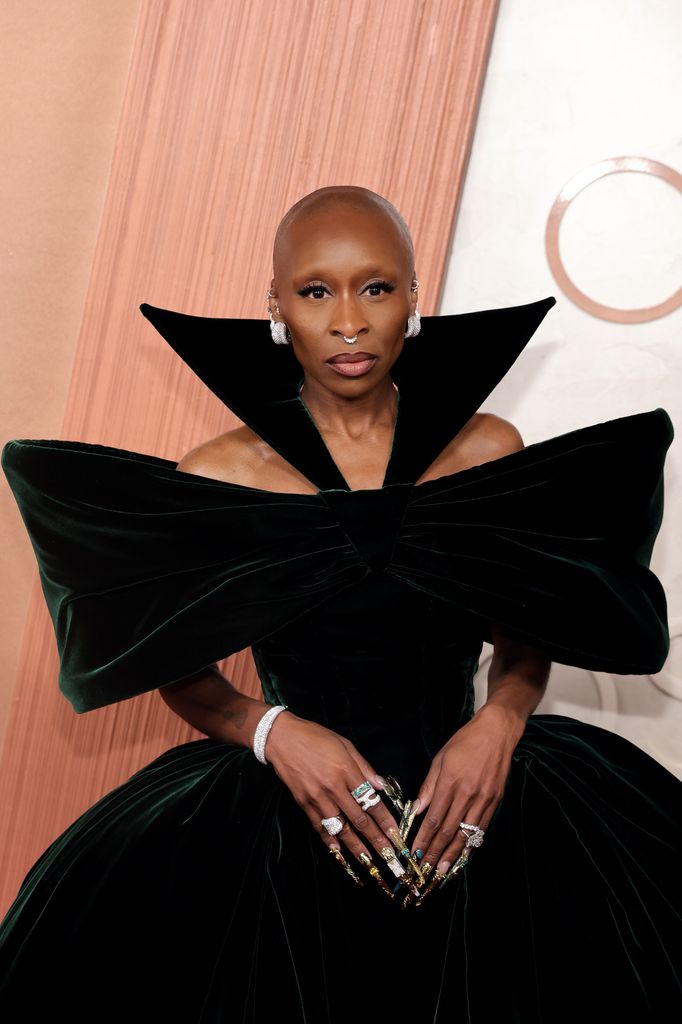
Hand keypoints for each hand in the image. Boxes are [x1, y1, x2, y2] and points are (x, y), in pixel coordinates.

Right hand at [265, 711, 414, 892]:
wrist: (282, 738)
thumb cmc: (315, 737)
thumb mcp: (345, 744)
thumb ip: (364, 767)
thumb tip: (381, 786)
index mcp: (347, 770)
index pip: (371, 801)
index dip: (386, 821)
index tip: (396, 835)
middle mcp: (333, 787)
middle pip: (359, 819)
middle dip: (376, 840)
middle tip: (388, 856)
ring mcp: (318, 797)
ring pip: (340, 827)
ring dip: (355, 846)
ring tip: (367, 862)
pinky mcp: (304, 803)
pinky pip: (319, 826)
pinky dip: (329, 840)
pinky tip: (338, 852)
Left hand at [410, 704, 522, 876]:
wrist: (497, 732)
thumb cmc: (465, 742)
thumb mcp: (440, 758)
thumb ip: (429, 786)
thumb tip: (416, 809)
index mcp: (450, 781)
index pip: (434, 818)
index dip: (424, 839)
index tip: (414, 854)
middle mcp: (468, 793)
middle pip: (449, 830)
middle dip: (435, 853)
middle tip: (425, 871)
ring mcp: (484, 799)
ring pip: (466, 833)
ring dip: (453, 855)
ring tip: (443, 871)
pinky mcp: (495, 801)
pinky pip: (481, 827)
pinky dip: (471, 844)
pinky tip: (464, 855)